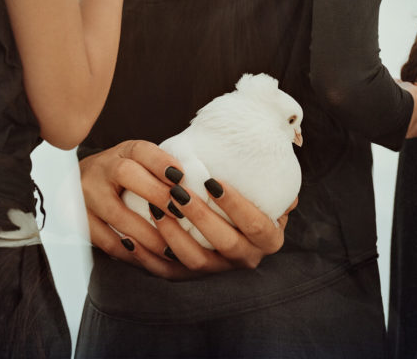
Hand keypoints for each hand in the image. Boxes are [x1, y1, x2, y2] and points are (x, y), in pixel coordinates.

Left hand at [80, 141, 294, 279]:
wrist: (222, 205)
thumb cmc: (246, 186)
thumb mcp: (264, 179)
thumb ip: (272, 167)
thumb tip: (282, 141)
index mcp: (269, 236)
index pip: (257, 225)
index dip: (237, 206)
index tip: (213, 182)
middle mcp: (247, 256)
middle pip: (226, 243)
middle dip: (201, 218)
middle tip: (179, 192)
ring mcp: (220, 268)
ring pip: (196, 261)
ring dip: (174, 235)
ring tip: (156, 206)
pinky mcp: (192, 275)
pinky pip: (171, 272)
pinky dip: (152, 256)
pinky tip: (133, 237)